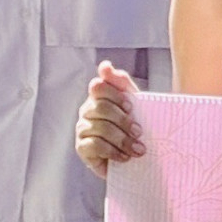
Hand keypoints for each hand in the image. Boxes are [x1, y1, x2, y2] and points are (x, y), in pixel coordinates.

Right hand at [76, 61, 143, 177]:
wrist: (135, 157)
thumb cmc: (134, 126)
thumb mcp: (135, 103)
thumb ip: (121, 83)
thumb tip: (104, 65)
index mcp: (99, 96)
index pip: (98, 87)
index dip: (115, 95)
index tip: (131, 107)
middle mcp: (87, 110)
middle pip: (100, 108)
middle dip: (123, 121)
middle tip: (139, 132)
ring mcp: (82, 129)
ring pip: (99, 128)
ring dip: (122, 140)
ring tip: (138, 149)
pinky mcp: (81, 148)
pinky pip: (94, 146)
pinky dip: (113, 152)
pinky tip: (125, 157)